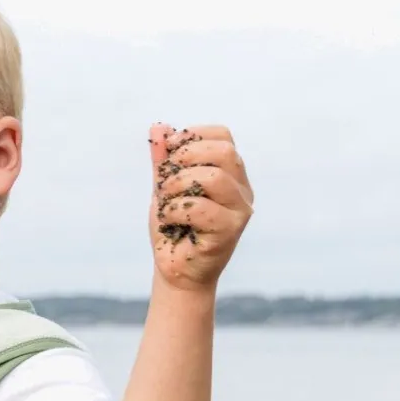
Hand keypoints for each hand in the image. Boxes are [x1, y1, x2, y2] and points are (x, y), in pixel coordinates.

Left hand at [148, 124, 253, 291]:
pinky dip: (175, 209)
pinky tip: (168, 220)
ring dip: (178, 184)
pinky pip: (201, 209)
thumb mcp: (164, 191)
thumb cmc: (173, 232)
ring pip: (215, 177)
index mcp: (231, 174)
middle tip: (164, 177)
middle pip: (225, 152)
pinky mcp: (230, 231)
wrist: (176, 273)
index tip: (169, 151)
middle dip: (186, 156)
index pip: (223, 137)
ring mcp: (240, 211)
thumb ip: (163, 162)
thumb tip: (158, 127)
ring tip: (164, 200)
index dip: (193, 136)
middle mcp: (242, 190)